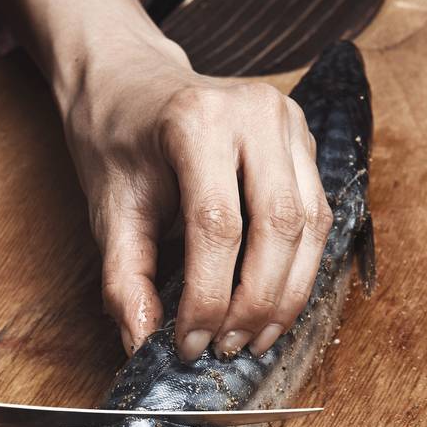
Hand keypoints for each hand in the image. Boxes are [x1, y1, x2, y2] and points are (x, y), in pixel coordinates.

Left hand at [58, 33, 333, 359]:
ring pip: (310, 225)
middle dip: (257, 302)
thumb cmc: (117, 140)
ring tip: (253, 337)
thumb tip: (143, 346)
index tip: (190, 343)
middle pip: (278, 226)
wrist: (131, 80)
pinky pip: (317, 215)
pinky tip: (273, 303)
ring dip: (287, 293)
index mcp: (196, 120)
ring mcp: (289, 122)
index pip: (217, 226)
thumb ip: (125, 279)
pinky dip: (300, 268)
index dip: (209, 296)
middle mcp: (254, 113)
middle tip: (227, 346)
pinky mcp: (305, 140)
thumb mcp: (109, 209)